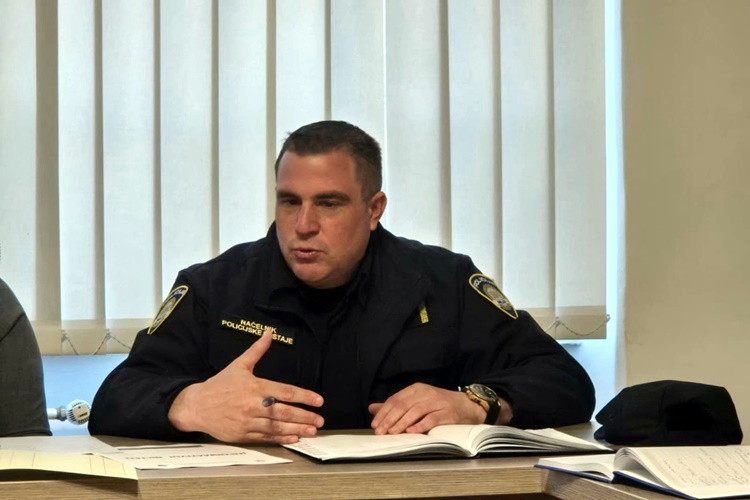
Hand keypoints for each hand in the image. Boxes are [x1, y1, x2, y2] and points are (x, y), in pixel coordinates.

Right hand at [168, 329, 323, 443]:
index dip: (303, 396)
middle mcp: (253, 405)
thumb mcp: (238, 365)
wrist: (196, 406)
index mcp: (255, 387)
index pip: (285, 392)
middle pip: (283, 412)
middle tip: (320, 420)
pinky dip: (280, 438)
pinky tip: (294, 438)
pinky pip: (265, 438)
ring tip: (312, 430)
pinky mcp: (243, 435)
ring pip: (276, 427)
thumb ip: (257, 351)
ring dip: (296, 429)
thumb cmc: (220, 385)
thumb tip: (269, 333)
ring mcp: (248, 422)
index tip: (318, 400)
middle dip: (304, 416)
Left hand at [368, 383, 486, 434]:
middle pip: (403, 405)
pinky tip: (411, 432)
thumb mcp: (416, 401)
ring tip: (392, 433)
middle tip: (380, 431)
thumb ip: (395, 405)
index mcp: (416, 389)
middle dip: (389, 419)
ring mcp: (437, 402)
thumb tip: (372, 408)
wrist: (467, 406)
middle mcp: (425, 393)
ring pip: (415, 411)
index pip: (395, 399)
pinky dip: (420, 425)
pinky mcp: (447, 412)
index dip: (384, 412)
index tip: (375, 424)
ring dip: (401, 423)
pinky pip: (432, 418)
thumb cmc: (438, 405)